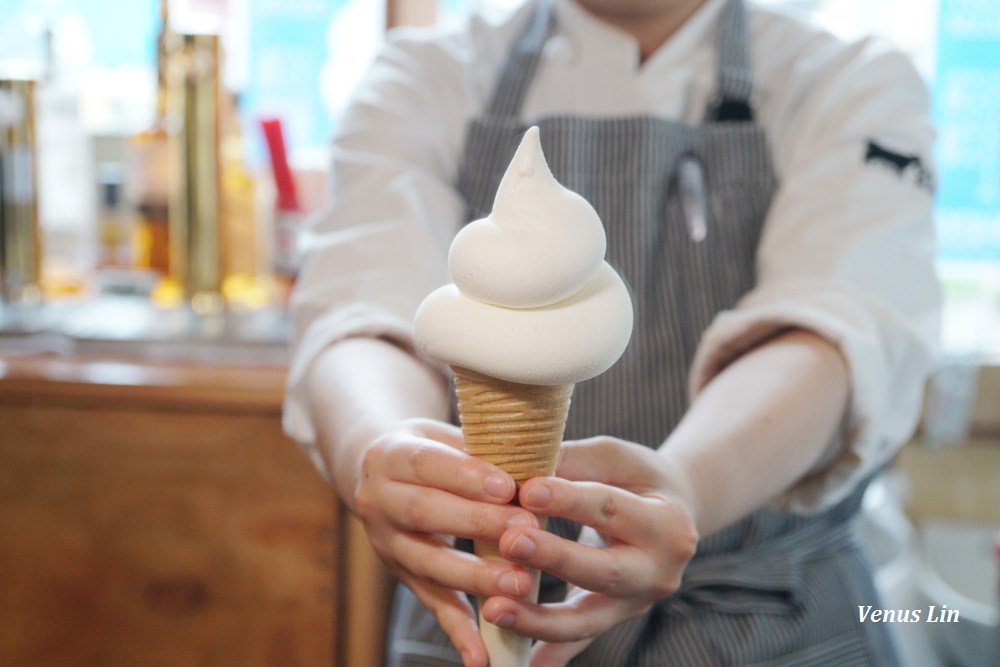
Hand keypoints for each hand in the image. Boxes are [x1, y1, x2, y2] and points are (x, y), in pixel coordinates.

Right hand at [352, 418, 539, 666]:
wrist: (376, 471)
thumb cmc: (432, 449)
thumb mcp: (445, 434)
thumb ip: (481, 448)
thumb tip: (536, 462)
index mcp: (390, 455)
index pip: (427, 463)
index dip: (466, 476)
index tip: (509, 486)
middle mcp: (379, 500)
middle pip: (424, 513)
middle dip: (476, 524)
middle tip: (525, 531)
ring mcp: (386, 543)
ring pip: (427, 563)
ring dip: (473, 577)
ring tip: (519, 583)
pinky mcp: (401, 576)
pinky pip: (431, 603)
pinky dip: (458, 631)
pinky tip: (482, 657)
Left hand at [478, 437, 698, 666]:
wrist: (677, 513)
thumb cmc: (638, 477)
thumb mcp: (617, 457)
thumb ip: (574, 461)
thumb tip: (522, 467)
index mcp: (667, 523)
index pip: (611, 508)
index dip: (568, 500)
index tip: (526, 490)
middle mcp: (659, 572)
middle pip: (602, 570)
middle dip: (553, 559)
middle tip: (509, 542)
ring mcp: (637, 604)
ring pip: (586, 620)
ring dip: (538, 619)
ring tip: (493, 610)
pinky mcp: (614, 620)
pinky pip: (577, 640)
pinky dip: (549, 654)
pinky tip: (519, 664)